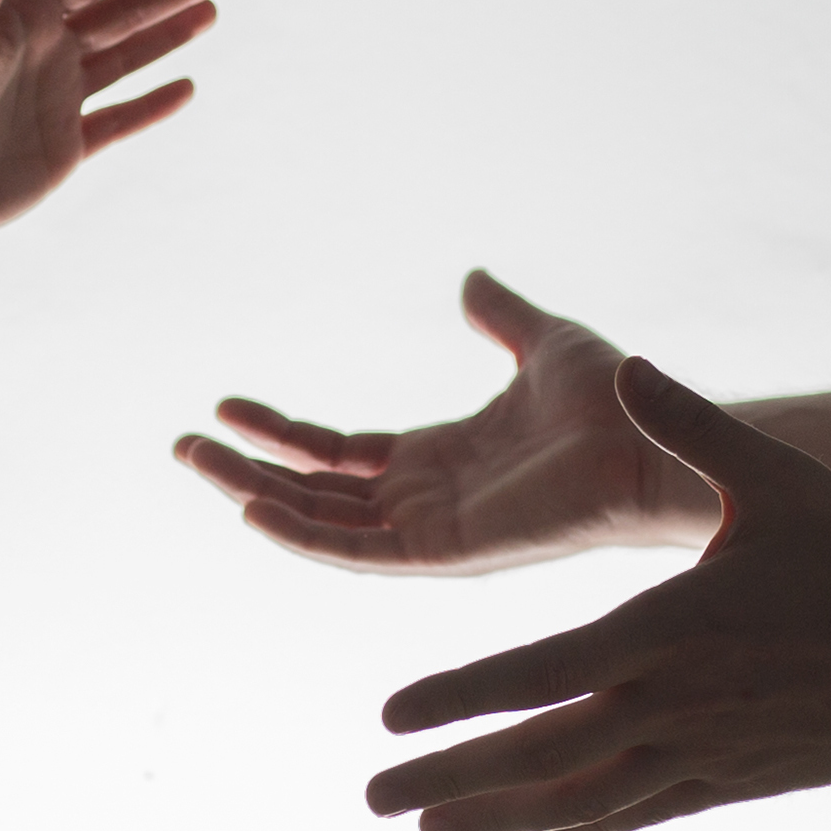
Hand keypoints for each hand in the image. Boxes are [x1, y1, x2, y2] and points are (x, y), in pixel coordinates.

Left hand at [0, 0, 228, 252]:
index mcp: (23, 16)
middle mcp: (45, 51)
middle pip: (123, 8)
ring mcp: (57, 100)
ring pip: (128, 57)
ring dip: (171, 33)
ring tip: (215, 11)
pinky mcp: (65, 149)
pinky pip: (121, 120)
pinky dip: (154, 103)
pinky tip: (187, 87)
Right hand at [176, 272, 715, 573]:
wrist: (649, 439)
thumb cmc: (611, 401)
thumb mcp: (542, 341)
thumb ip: (500, 316)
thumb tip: (471, 279)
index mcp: (438, 458)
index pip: (338, 454)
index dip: (280, 432)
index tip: (227, 404)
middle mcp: (426, 501)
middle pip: (312, 492)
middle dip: (244, 470)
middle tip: (181, 444)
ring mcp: (431, 531)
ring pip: (320, 522)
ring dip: (253, 495)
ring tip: (194, 460)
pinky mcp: (444, 552)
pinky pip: (358, 551)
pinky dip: (303, 535)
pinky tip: (252, 508)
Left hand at [366, 360, 830, 830]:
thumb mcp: (779, 478)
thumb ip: (691, 427)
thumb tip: (627, 366)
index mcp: (670, 629)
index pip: (541, 673)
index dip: (461, 698)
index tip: (390, 717)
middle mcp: (676, 704)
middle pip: (542, 753)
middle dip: (450, 776)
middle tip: (370, 799)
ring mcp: (705, 754)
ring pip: (581, 798)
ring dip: (498, 815)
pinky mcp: (736, 781)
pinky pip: (643, 812)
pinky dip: (586, 826)